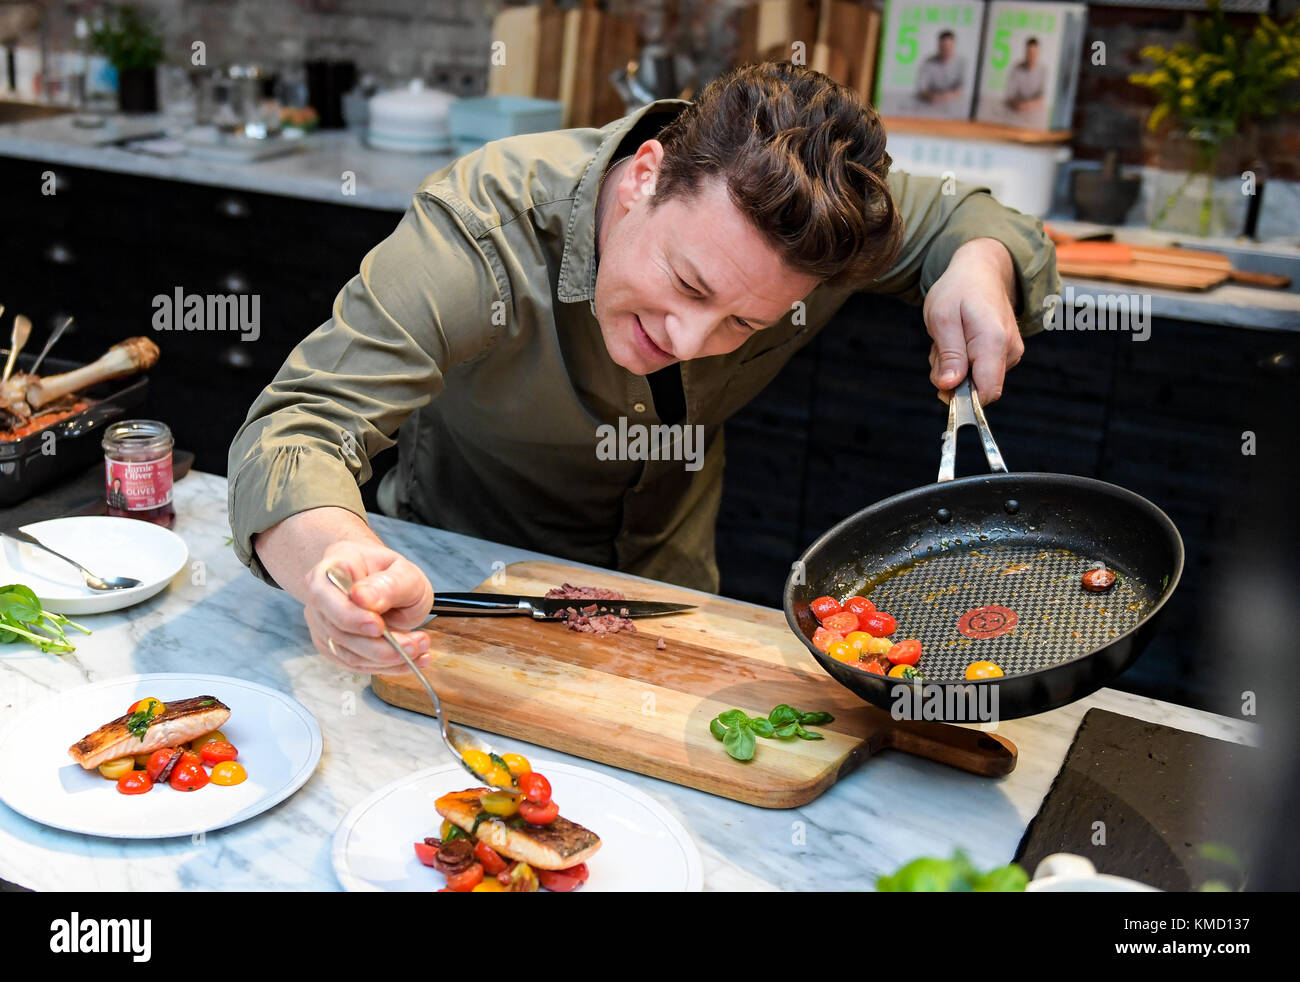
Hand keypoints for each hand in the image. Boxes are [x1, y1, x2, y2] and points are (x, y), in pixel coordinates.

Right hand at [302, 539, 433, 672]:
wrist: (384, 586)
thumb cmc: (390, 575)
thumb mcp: (404, 573)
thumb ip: (388, 584)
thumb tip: (363, 598)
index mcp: (329, 572)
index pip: (325, 597)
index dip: (350, 616)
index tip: (379, 626)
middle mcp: (320, 602)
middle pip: (339, 633)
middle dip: (379, 646)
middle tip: (414, 643)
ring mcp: (324, 628)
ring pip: (350, 655)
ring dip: (389, 658)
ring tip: (420, 646)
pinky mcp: (336, 650)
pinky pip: (360, 666)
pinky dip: (390, 666)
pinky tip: (414, 658)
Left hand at [922, 237, 1024, 404]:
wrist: (980, 271)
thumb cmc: (957, 291)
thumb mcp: (942, 318)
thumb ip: (948, 354)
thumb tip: (950, 387)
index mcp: (994, 341)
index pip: (987, 392)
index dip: (963, 398)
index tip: (942, 383)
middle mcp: (1009, 350)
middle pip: (978, 389)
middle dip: (952, 379)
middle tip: (939, 349)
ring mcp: (1011, 353)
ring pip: (976, 381)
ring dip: (954, 368)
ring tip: (948, 339)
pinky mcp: (1006, 354)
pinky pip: (979, 372)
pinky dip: (962, 362)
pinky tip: (958, 341)